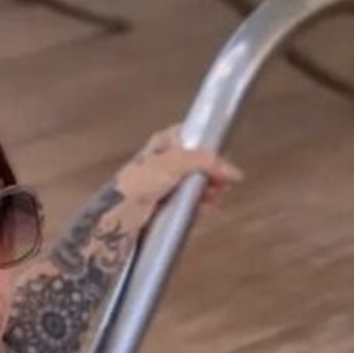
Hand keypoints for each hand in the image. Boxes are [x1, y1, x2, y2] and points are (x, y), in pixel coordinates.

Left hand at [115, 125, 241, 219]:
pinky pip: (189, 202)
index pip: (194, 136)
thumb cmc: (138, 183)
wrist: (120, 216)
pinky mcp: (166, 205)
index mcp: (164, 143)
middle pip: (199, 163)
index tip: (224, 156)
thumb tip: (233, 170)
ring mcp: (166, 184)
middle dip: (213, 173)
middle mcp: (165, 161)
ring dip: (209, 190)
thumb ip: (207, 162)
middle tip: (221, 182)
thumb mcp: (176, 162)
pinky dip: (200, 205)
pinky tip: (206, 208)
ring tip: (214, 197)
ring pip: (196, 184)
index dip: (210, 145)